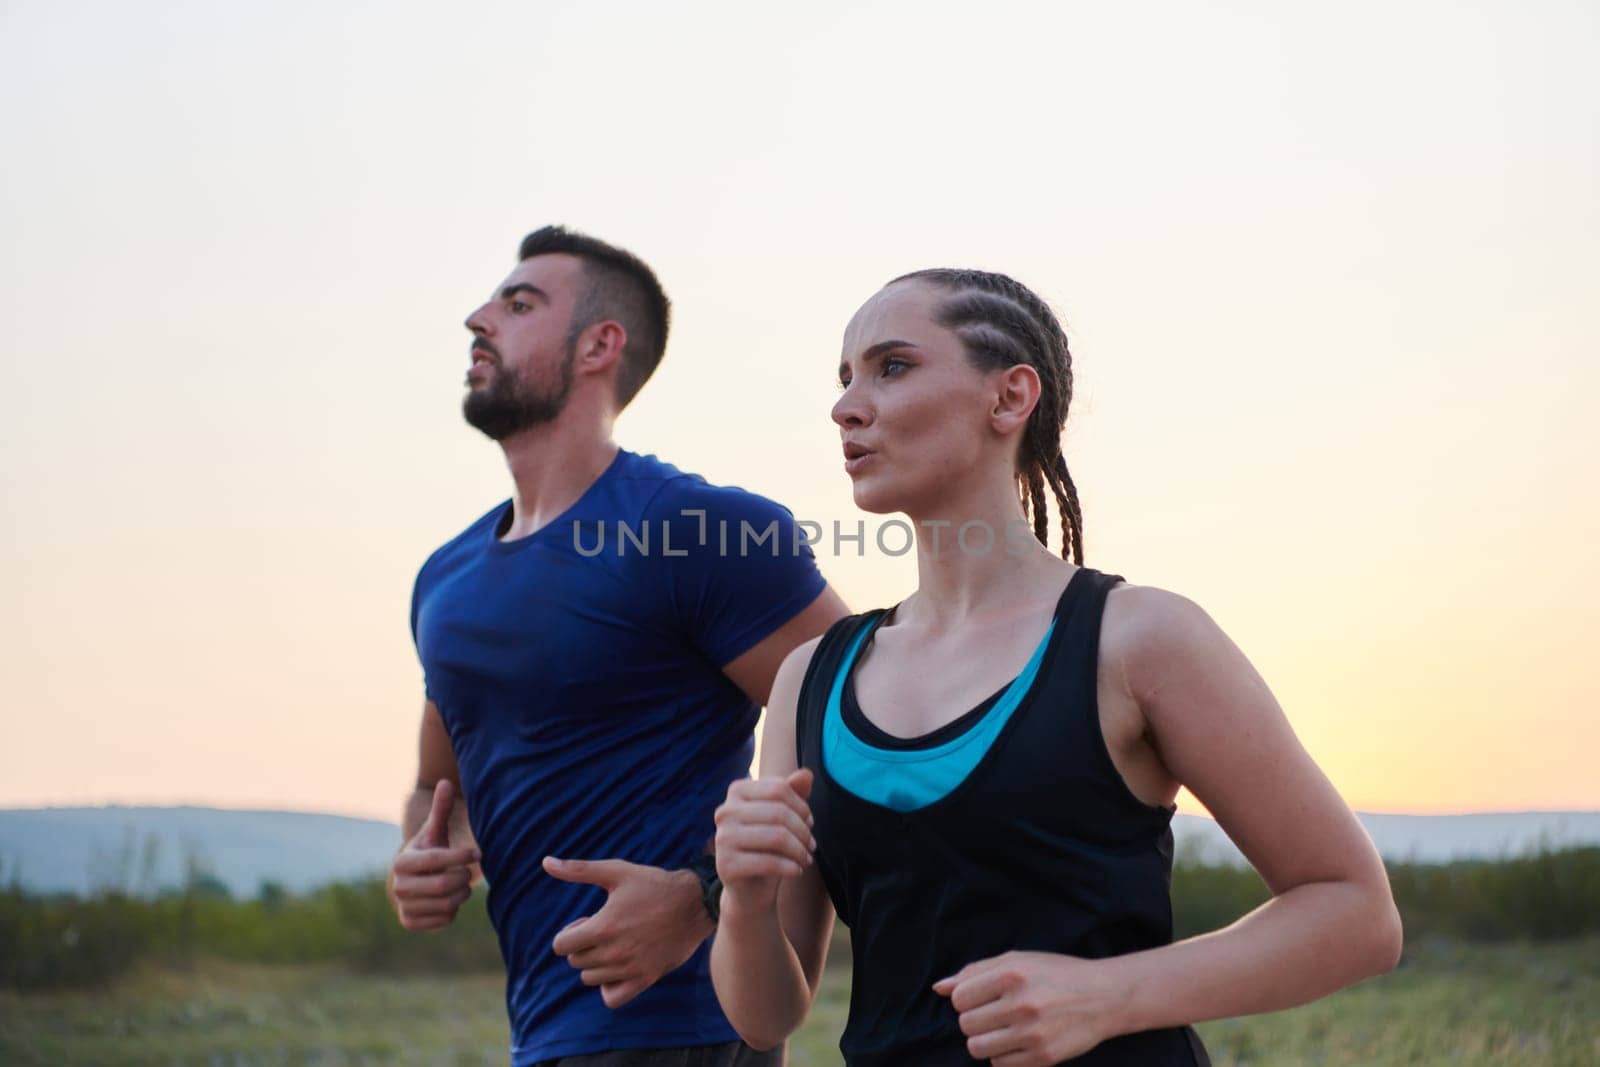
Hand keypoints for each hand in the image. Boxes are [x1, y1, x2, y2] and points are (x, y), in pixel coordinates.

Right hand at [390, 780, 479, 930]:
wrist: (416, 879)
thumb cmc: (430, 850)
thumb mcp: (435, 830)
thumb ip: (440, 809)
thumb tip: (445, 782)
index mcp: (402, 861)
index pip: (437, 860)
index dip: (461, 857)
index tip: (477, 853)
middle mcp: (398, 886)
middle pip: (445, 884)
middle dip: (464, 877)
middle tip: (467, 872)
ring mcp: (403, 906)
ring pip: (447, 905)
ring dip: (462, 894)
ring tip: (461, 884)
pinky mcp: (410, 923)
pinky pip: (443, 921)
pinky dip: (453, 911)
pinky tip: (450, 899)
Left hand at [544, 856, 712, 1008]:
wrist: (694, 903)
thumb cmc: (653, 884)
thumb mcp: (616, 871)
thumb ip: (578, 869)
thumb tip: (545, 862)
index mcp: (603, 927)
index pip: (561, 945)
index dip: (569, 932)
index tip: (586, 921)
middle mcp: (614, 952)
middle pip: (575, 961)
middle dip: (582, 945)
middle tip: (604, 929)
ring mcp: (630, 968)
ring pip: (590, 979)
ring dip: (595, 963)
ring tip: (614, 945)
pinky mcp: (645, 979)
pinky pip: (612, 998)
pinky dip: (608, 987)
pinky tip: (618, 968)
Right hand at [712, 769, 815, 912]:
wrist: (750, 887)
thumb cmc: (769, 845)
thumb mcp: (783, 816)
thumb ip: (794, 792)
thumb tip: (807, 773)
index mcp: (737, 791)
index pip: (779, 788)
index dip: (802, 806)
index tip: (809, 822)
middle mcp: (725, 811)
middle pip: (779, 812)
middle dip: (803, 831)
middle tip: (811, 846)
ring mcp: (722, 838)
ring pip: (776, 837)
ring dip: (799, 850)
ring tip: (806, 859)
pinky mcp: (725, 865)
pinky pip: (768, 862)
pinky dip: (790, 867)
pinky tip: (797, 871)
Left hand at [932, 951, 1123, 1065]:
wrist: (1104, 997)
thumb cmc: (1055, 974)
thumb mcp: (1017, 960)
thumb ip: (975, 972)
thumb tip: (939, 988)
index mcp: (1012, 974)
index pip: (959, 998)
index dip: (966, 999)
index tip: (983, 997)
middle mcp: (1022, 1003)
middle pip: (966, 1025)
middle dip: (975, 1020)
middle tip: (995, 1014)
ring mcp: (1033, 1033)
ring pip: (977, 1048)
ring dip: (985, 1041)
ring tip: (1003, 1029)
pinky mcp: (1044, 1058)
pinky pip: (1000, 1066)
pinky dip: (1003, 1056)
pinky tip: (1018, 1042)